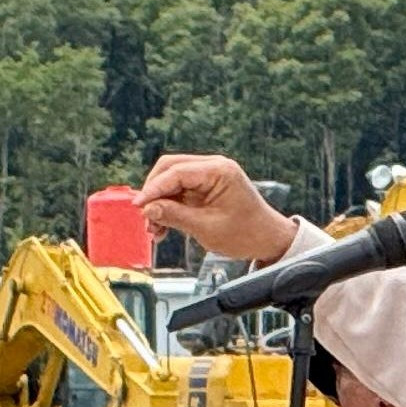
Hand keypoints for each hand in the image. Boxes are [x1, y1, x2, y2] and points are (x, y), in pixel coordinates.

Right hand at [137, 154, 297, 263]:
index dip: (153, 189)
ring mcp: (210, 175)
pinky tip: (163, 226)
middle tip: (145, 216)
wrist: (267, 239)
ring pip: (172, 180)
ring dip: (160, 202)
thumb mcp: (206, 228)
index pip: (176, 172)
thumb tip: (148, 209)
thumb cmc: (245, 234)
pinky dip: (169, 206)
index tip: (138, 205)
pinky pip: (180, 190)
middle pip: (170, 169)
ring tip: (155, 228)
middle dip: (154, 192)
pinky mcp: (206, 186)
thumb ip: (175, 216)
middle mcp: (214, 166)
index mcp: (219, 171)